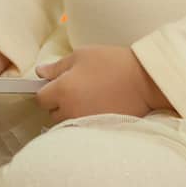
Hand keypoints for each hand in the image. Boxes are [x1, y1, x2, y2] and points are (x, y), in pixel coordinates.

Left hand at [34, 45, 174, 122]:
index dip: (47, 90)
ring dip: (72, 113)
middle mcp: (69, 111)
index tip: (58, 84)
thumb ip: (57, 66)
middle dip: (59, 103)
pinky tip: (98, 108)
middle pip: (52, 113)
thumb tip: (40, 73)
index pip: (40, 99)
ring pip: (67, 122)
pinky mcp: (97, 130)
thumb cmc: (113, 63)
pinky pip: (82, 128)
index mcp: (62, 91)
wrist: (145, 81)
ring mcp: (83, 123)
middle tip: (76, 89)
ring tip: (89, 99)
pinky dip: (85, 120)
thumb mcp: (82, 55)